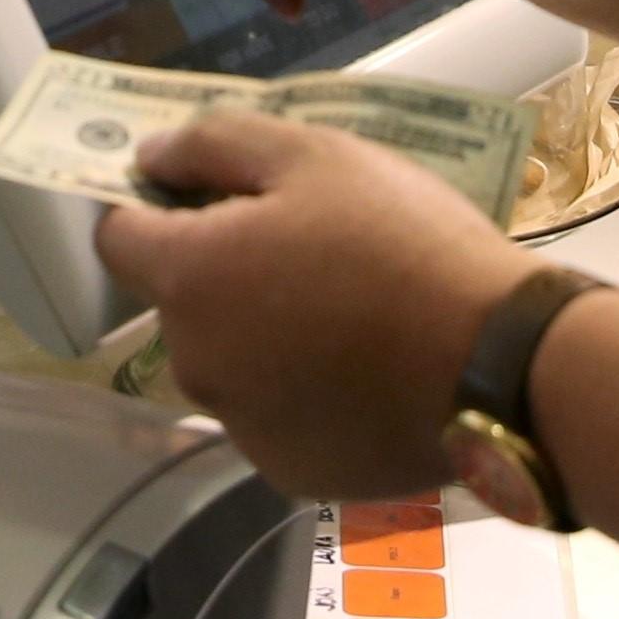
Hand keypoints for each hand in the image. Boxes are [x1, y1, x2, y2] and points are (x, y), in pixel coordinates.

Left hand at [94, 111, 530, 496]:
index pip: (118, 236)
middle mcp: (194, 364)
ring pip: (230, 363)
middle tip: (310, 247)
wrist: (500, 365)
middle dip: (223, 272)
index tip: (212, 195)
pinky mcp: (292, 474)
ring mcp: (242, 428)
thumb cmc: (403, 243)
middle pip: (181, 303)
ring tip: (349, 312)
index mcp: (188, 280)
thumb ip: (213, 144)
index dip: (155, 207)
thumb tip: (147, 158)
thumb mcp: (313, 154)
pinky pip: (276, 417)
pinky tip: (364, 371)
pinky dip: (303, 393)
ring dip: (263, 336)